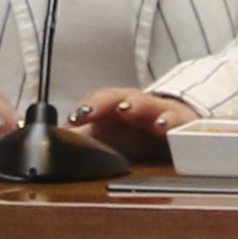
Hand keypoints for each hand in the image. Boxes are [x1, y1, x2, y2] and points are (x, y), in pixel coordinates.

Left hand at [72, 90, 187, 166]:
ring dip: (138, 106)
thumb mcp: (110, 134)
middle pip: (120, 97)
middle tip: (89, 111)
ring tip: (127, 108)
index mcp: (118, 106)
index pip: (99, 102)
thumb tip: (54, 141)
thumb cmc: (139, 129)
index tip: (74, 117)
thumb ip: (83, 136)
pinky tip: (164, 128)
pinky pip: (179, 124)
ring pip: (149, 105)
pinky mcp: (183, 126)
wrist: (181, 123)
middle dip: (104, 103)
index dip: (87, 108)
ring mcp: (161, 113)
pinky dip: (171, 125)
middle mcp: (138, 105)